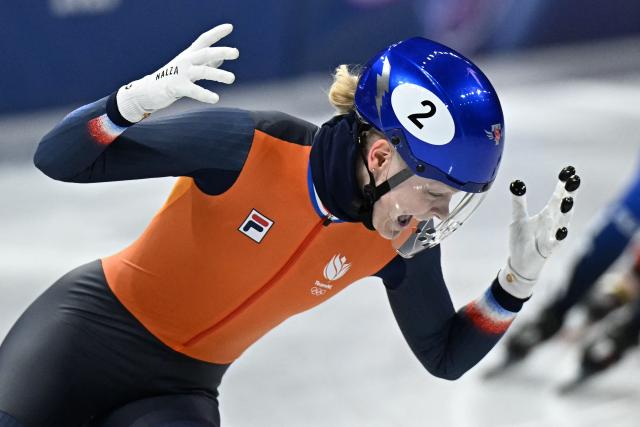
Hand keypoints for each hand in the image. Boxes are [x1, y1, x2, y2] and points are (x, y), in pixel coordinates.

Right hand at [116, 23, 238, 122]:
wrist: (149, 91)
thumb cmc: (174, 78)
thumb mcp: (191, 68)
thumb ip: (207, 63)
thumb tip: (221, 58)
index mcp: (190, 54)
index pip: (204, 40)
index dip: (216, 33)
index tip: (230, 27)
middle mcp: (186, 60)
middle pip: (205, 53)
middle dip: (221, 51)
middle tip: (236, 52)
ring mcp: (181, 73)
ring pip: (202, 71)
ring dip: (218, 74)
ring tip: (232, 78)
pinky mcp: (177, 87)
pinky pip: (193, 91)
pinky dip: (204, 94)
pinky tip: (215, 98)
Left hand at [499, 166, 580, 297]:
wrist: (521, 263)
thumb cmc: (523, 240)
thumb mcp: (518, 218)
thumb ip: (519, 202)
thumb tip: (517, 183)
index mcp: (547, 214)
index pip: (557, 195)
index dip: (563, 183)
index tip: (569, 170)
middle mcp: (553, 223)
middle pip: (563, 205)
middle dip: (569, 192)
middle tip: (574, 179)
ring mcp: (552, 235)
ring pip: (563, 221)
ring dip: (566, 210)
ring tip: (568, 198)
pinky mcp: (548, 248)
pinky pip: (556, 242)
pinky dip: (560, 236)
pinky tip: (562, 229)